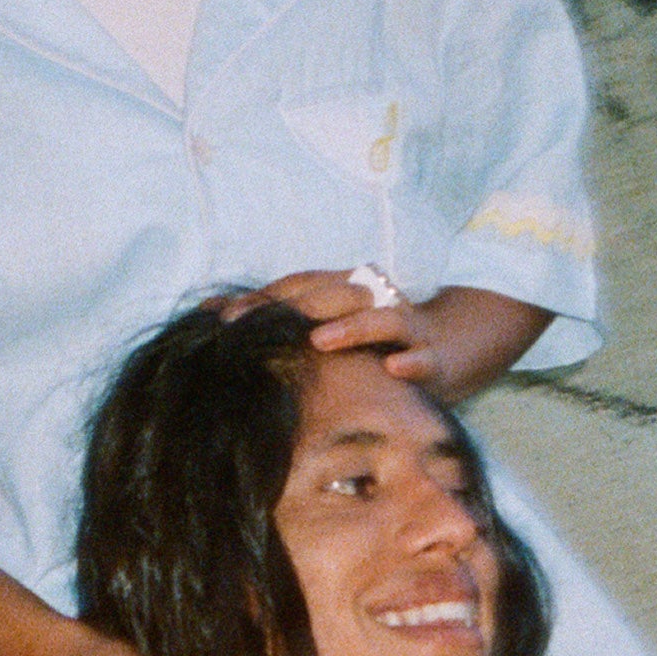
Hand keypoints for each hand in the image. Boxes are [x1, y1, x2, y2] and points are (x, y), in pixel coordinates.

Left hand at [239, 268, 447, 382]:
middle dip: (294, 309)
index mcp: (346, 292)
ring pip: (382, 320)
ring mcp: (407, 329)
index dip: (263, 299)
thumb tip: (210, 309)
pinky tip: (393, 367)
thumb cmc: (371, 345)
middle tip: (255, 327)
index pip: (301, 288)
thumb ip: (274, 319)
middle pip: (335, 296)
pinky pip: (425, 358)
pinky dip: (412, 361)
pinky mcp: (433, 359)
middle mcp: (376, 302)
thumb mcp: (323, 330)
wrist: (447, 350)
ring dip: (351, 329)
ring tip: (320, 341)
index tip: (222, 318)